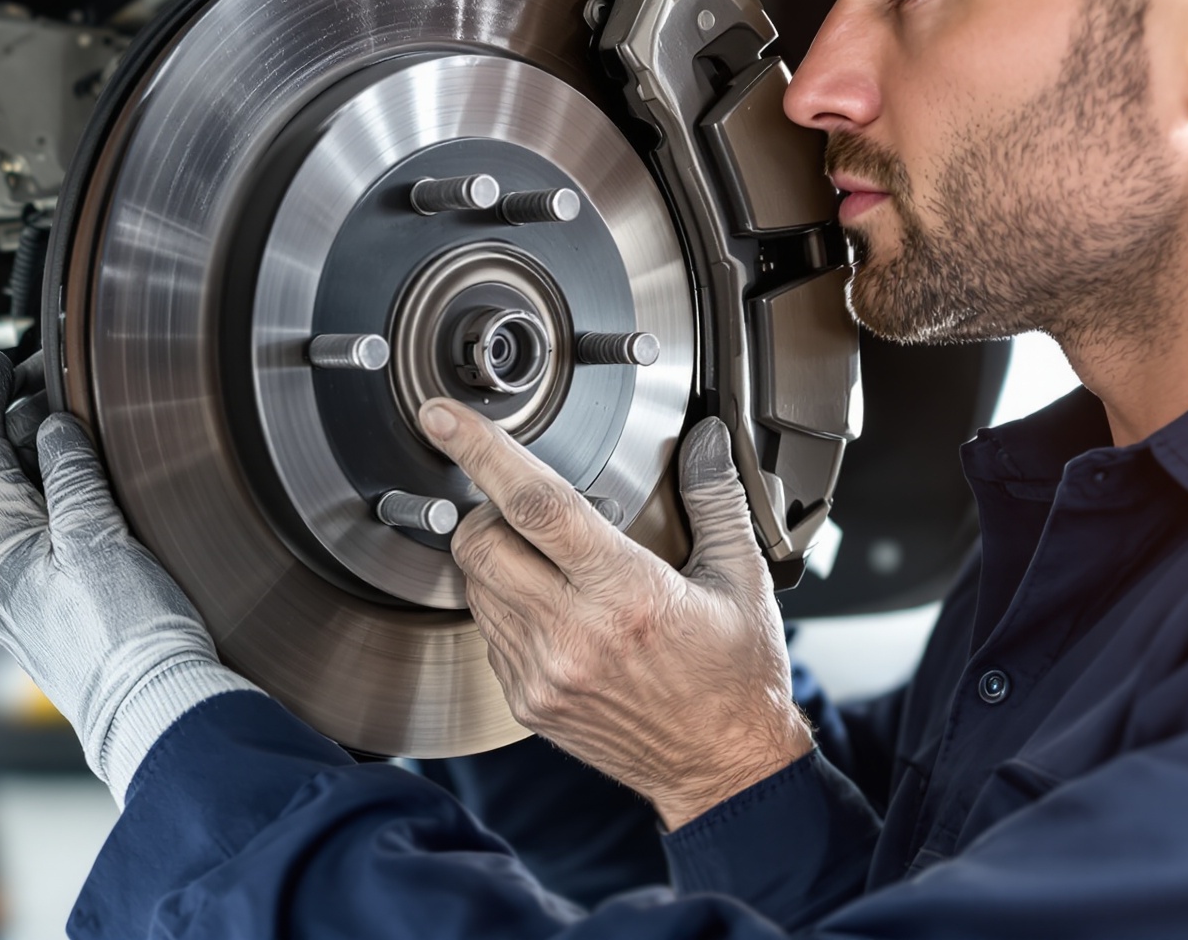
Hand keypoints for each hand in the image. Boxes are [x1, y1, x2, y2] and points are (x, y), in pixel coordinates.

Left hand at [0, 352, 254, 797]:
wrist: (159, 717)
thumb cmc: (127, 640)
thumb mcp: (98, 538)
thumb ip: (71, 477)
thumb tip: (51, 428)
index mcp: (1, 553)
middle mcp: (3, 581)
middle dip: (15, 425)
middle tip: (47, 380)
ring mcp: (32, 605)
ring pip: (23, 514)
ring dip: (41, 465)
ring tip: (72, 428)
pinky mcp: (64, 624)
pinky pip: (49, 545)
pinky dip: (62, 505)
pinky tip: (91, 498)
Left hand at [421, 400, 810, 829]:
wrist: (722, 767)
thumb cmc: (735, 678)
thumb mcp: (742, 581)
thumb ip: (716, 500)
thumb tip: (703, 440)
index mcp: (628, 594)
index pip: (536, 505)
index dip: (482, 451)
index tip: (445, 419)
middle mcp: (575, 636)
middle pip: (479, 544)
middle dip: (483, 508)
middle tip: (520, 506)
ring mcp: (544, 674)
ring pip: (476, 587)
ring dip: (494, 558)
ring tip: (547, 561)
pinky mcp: (527, 701)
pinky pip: (488, 632)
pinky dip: (505, 605)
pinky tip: (551, 608)